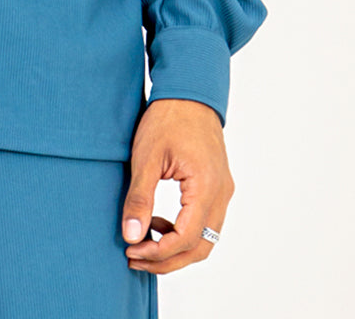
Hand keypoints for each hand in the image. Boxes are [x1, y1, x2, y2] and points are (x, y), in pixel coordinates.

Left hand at [121, 98, 233, 274]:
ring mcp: (223, 191)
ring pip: (205, 238)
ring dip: (175, 249)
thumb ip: (139, 198)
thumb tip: (131, 236)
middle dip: (167, 260)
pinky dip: (183, 232)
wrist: (188, 93)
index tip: (132, 251)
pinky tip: (158, 223)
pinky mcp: (217, 187)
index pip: (186, 239)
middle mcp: (221, 193)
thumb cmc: (167, 119)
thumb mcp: (146, 157)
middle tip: (135, 257)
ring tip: (143, 242)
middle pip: (200, 247)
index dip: (158, 253)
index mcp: (206, 186)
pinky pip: (206, 222)